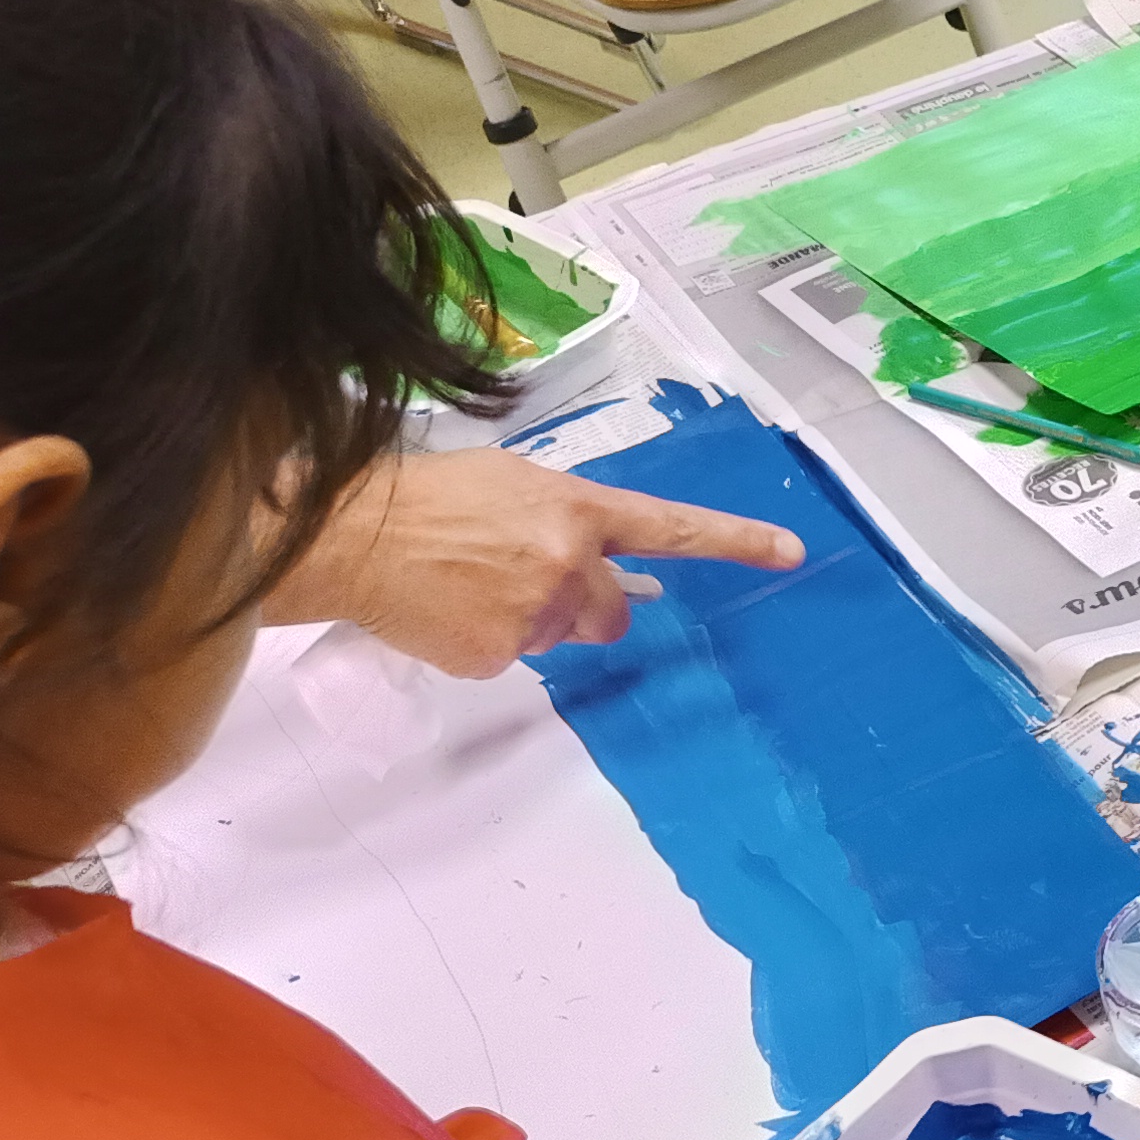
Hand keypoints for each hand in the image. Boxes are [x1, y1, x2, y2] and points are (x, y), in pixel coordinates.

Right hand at [269, 448, 803, 676]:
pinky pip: (512, 657)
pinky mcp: (496, 654)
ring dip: (532, 619)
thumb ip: (568, 517)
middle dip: (586, 604)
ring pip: (562, 635)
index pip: (672, 529)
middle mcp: (569, 564)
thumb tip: (603, 559)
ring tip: (469, 585)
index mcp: (578, 510)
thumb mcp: (512, 482)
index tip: (792, 551)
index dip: (735, 540)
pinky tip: (447, 609)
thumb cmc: (424, 494)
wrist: (347, 535)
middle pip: (614, 613)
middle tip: (523, 579)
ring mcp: (535, 615)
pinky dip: (486, 640)